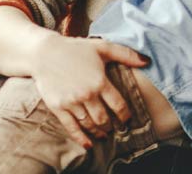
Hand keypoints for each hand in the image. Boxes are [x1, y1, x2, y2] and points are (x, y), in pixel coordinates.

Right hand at [27, 35, 150, 147]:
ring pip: (89, 124)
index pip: (118, 105)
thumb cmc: (75, 49)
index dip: (125, 115)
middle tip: (115, 128)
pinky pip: (71, 127)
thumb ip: (126, 54)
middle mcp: (86, 94)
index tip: (127, 120)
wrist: (44, 52)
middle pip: (104, 119)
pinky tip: (88, 144)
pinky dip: (80, 138)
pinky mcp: (57, 107)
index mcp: (100, 82)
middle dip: (112, 126)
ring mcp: (71, 102)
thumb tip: (148, 61)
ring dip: (99, 132)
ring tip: (104, 134)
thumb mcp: (102, 47)